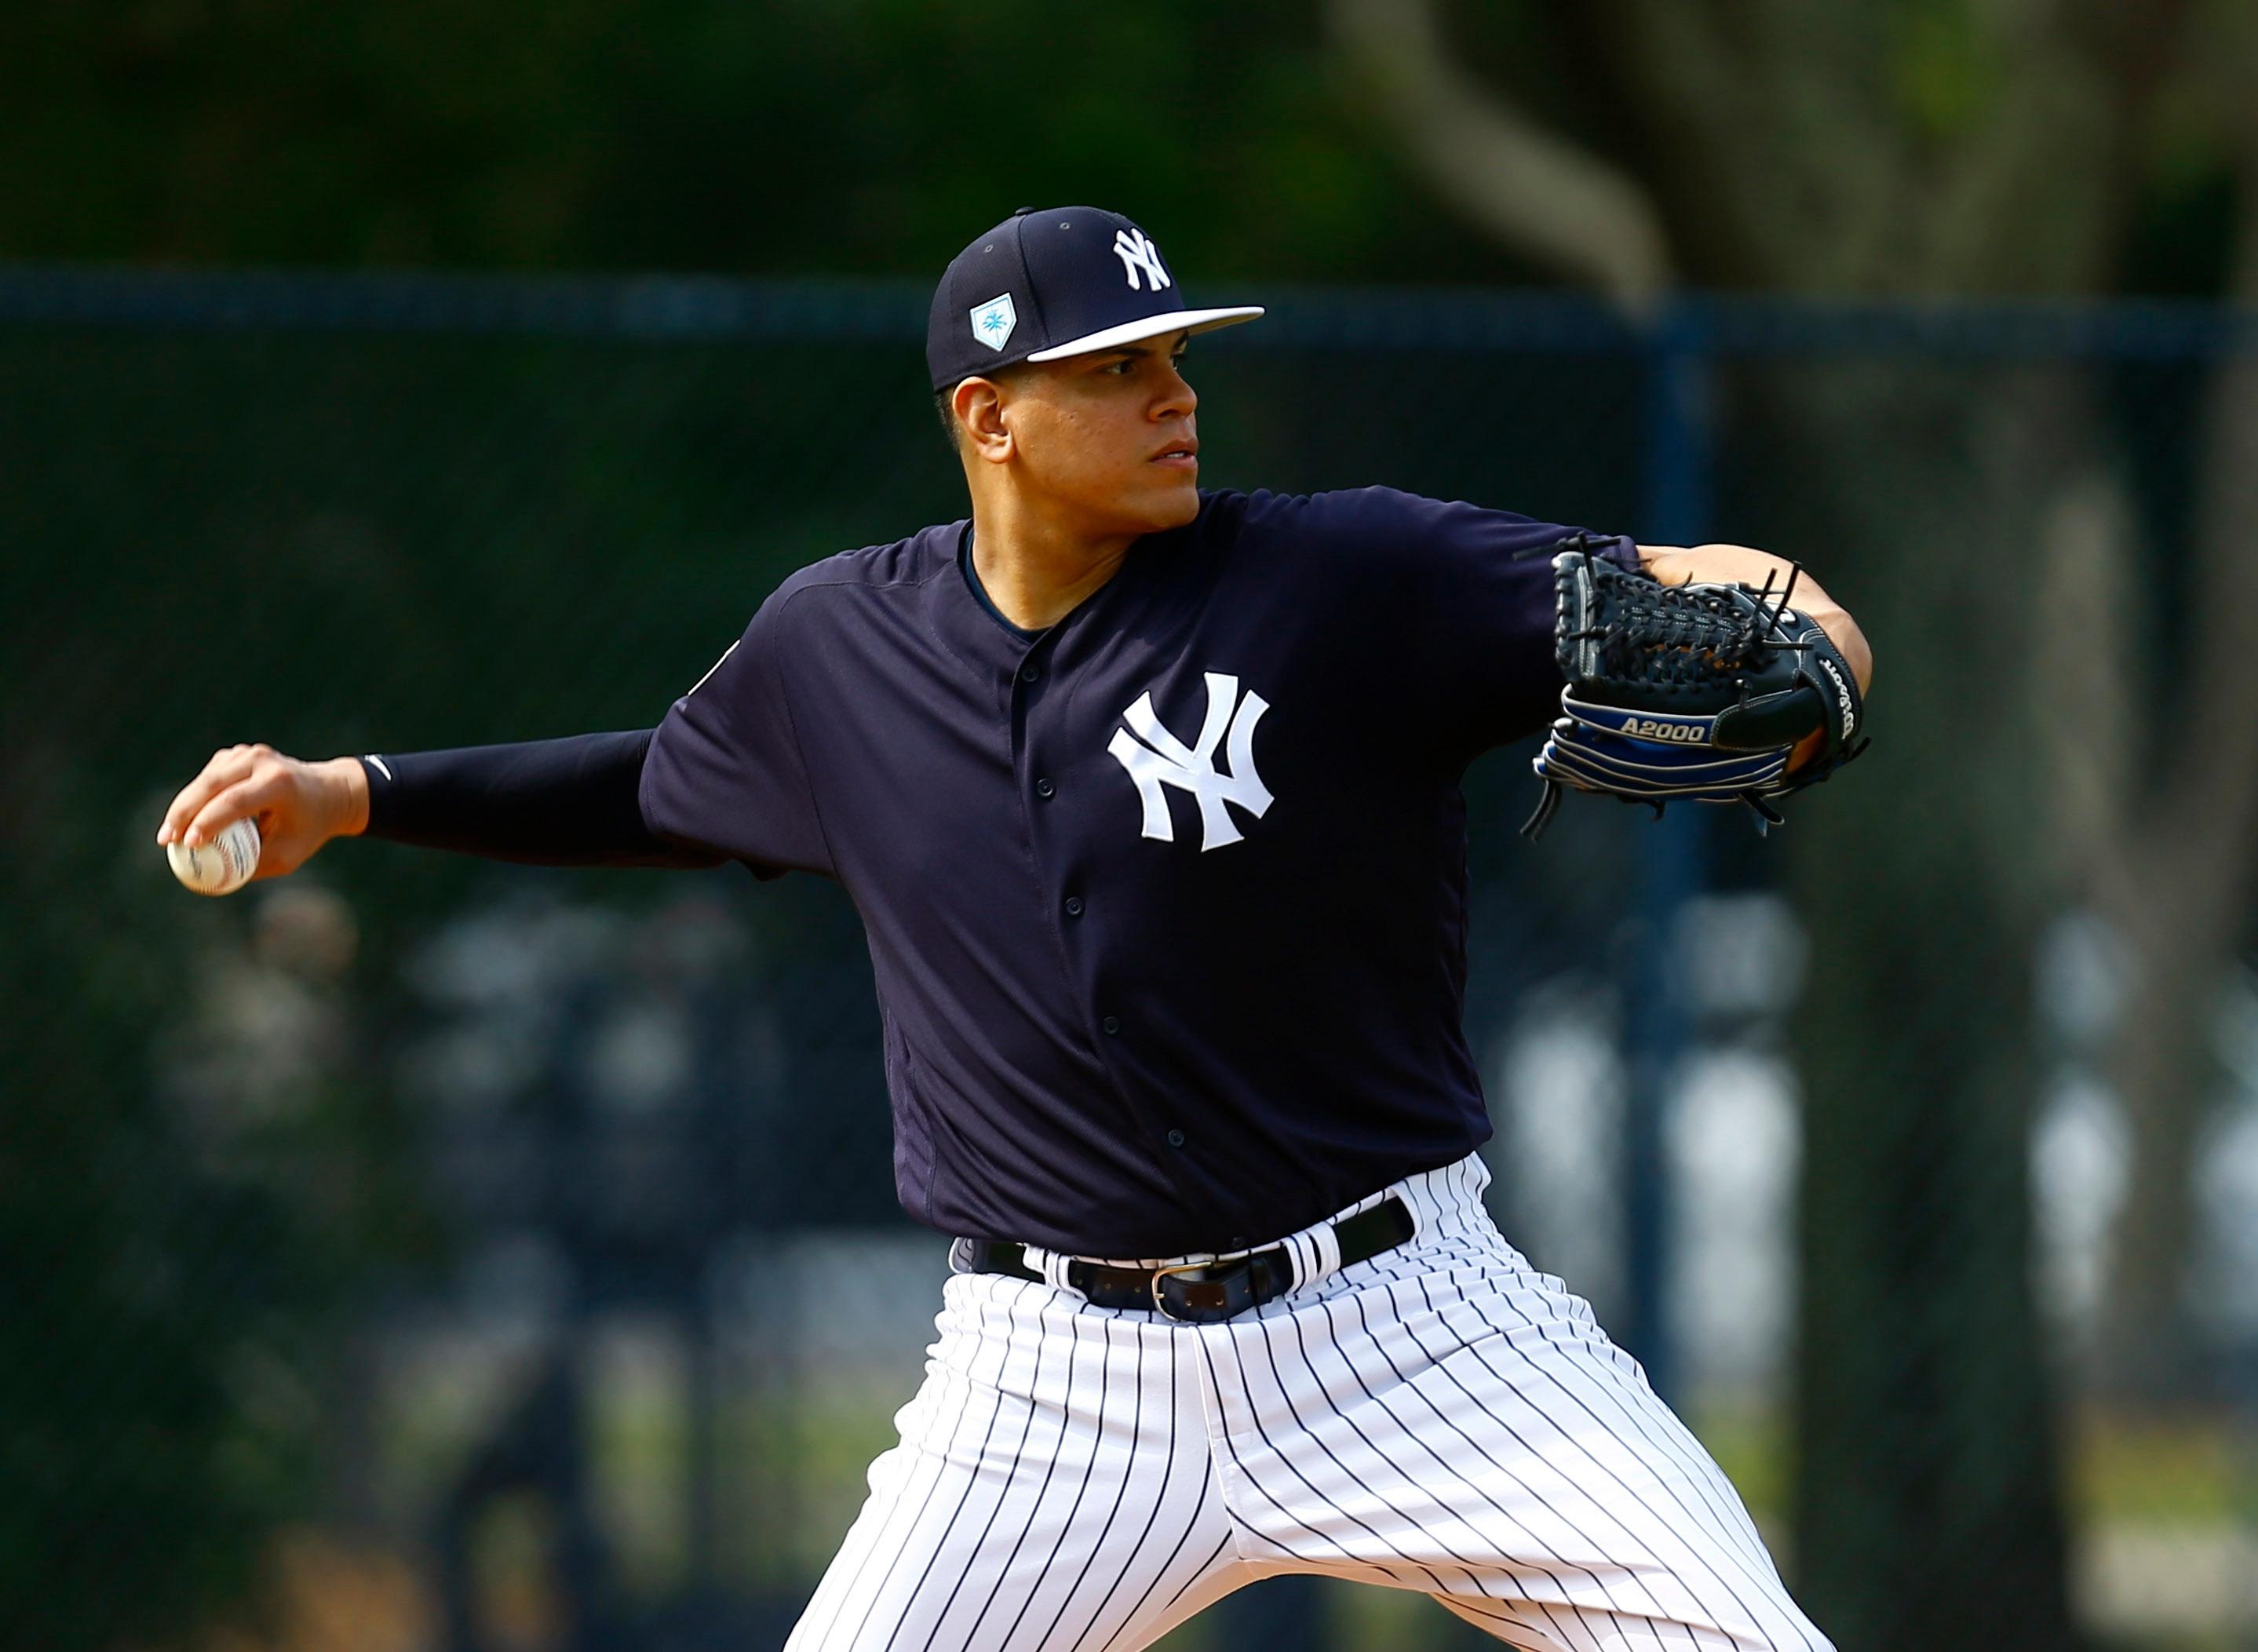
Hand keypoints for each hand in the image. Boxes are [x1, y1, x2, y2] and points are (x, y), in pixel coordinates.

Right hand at [156, 745, 369, 882]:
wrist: (329, 793)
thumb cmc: (307, 830)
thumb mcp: (288, 855)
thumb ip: (251, 866)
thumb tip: (210, 882)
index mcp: (280, 783)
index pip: (236, 801)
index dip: (208, 822)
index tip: (188, 845)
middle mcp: (263, 762)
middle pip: (212, 784)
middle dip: (183, 813)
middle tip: (166, 841)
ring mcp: (248, 753)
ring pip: (205, 780)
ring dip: (183, 806)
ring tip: (168, 836)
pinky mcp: (237, 755)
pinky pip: (208, 777)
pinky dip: (194, 798)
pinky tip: (186, 820)